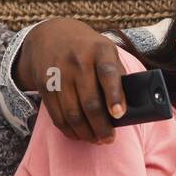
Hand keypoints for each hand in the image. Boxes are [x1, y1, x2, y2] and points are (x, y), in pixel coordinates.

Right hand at [15, 17, 126, 143]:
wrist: (51, 35)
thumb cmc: (89, 49)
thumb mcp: (107, 51)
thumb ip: (117, 74)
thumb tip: (129, 107)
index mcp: (99, 51)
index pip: (108, 73)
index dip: (114, 96)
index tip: (119, 115)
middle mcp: (78, 61)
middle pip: (90, 102)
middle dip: (101, 126)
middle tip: (109, 139)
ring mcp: (59, 74)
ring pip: (72, 114)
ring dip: (86, 133)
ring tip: (97, 139)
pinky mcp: (46, 87)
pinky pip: (57, 116)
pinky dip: (69, 130)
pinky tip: (79, 135)